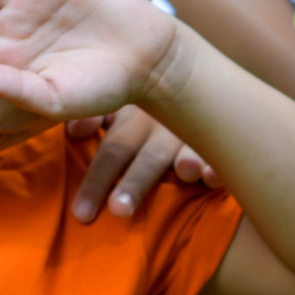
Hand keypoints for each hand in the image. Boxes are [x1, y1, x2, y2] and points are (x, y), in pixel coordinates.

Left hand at [67, 107, 217, 222]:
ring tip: (185, 173)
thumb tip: (74, 132)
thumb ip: (94, 119)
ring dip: (187, 162)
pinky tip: (213, 175)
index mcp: (133, 119)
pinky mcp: (219, 142)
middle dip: (133, 183)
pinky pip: (221, 154)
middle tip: (119, 211)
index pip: (113, 149)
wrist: (191, 79)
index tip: (81, 215)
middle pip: (146, 156)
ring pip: (187, 150)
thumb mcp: (119, 107)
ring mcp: (193, 134)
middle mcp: (163, 126)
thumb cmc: (144, 111)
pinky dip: (217, 164)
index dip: (96, 181)